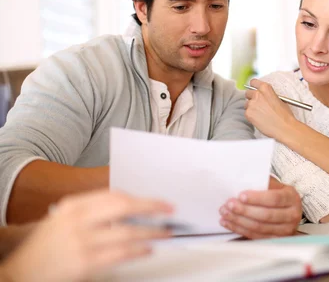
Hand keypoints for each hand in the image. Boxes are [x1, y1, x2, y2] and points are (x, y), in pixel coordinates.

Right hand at [0, 190, 172, 281]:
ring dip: (151, 232)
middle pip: (124, 208)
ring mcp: (81, 242)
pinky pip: (120, 254)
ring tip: (164, 233)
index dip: (142, 198)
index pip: (115, 195)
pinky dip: (138, 250)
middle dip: (151, 208)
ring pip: (127, 232)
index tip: (159, 202)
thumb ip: (94, 211)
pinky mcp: (84, 263)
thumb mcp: (66, 219)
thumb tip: (132, 209)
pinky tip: (148, 249)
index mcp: (73, 206)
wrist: (19, 273)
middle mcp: (77, 220)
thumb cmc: (47, 247)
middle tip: (169, 211)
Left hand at [219, 177, 301, 238]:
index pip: (274, 199)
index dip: (257, 198)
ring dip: (239, 221)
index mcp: (291, 198)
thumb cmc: (277, 194)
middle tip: (229, 204)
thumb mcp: (275, 185)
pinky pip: (255, 236)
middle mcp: (292, 215)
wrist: (288, 210)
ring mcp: (285, 230)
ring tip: (225, 213)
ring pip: (259, 227)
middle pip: (266, 215)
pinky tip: (228, 223)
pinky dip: (239, 229)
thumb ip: (263, 183)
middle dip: (245, 210)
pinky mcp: (275, 240)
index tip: (240, 195)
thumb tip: (242, 182)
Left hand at [244, 79, 297, 139]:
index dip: (253, 87)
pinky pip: (246, 113)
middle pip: (248, 93)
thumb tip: (264, 96)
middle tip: (258, 105)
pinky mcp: (248, 113)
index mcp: (266, 88)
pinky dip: (251, 116)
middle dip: (251, 98)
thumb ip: (268, 95)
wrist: (284, 127)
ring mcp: (251, 103)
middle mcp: (257, 94)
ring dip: (251, 108)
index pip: (253, 82)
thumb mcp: (279, 99)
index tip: (254, 90)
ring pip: (246, 104)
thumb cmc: (285, 115)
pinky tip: (260, 120)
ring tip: (261, 114)